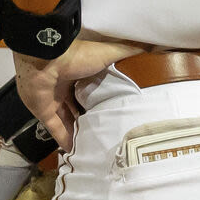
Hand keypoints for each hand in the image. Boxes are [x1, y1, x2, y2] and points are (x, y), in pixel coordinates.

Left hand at [12, 34, 139, 149]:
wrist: (46, 60)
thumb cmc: (77, 56)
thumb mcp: (107, 53)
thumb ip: (128, 51)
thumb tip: (155, 48)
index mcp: (77, 72)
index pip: (91, 90)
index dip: (102, 100)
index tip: (117, 112)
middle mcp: (65, 86)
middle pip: (80, 106)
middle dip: (92, 118)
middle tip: (109, 133)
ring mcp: (53, 100)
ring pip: (68, 121)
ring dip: (80, 132)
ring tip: (97, 145)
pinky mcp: (44, 113)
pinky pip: (56, 130)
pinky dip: (66, 141)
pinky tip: (78, 152)